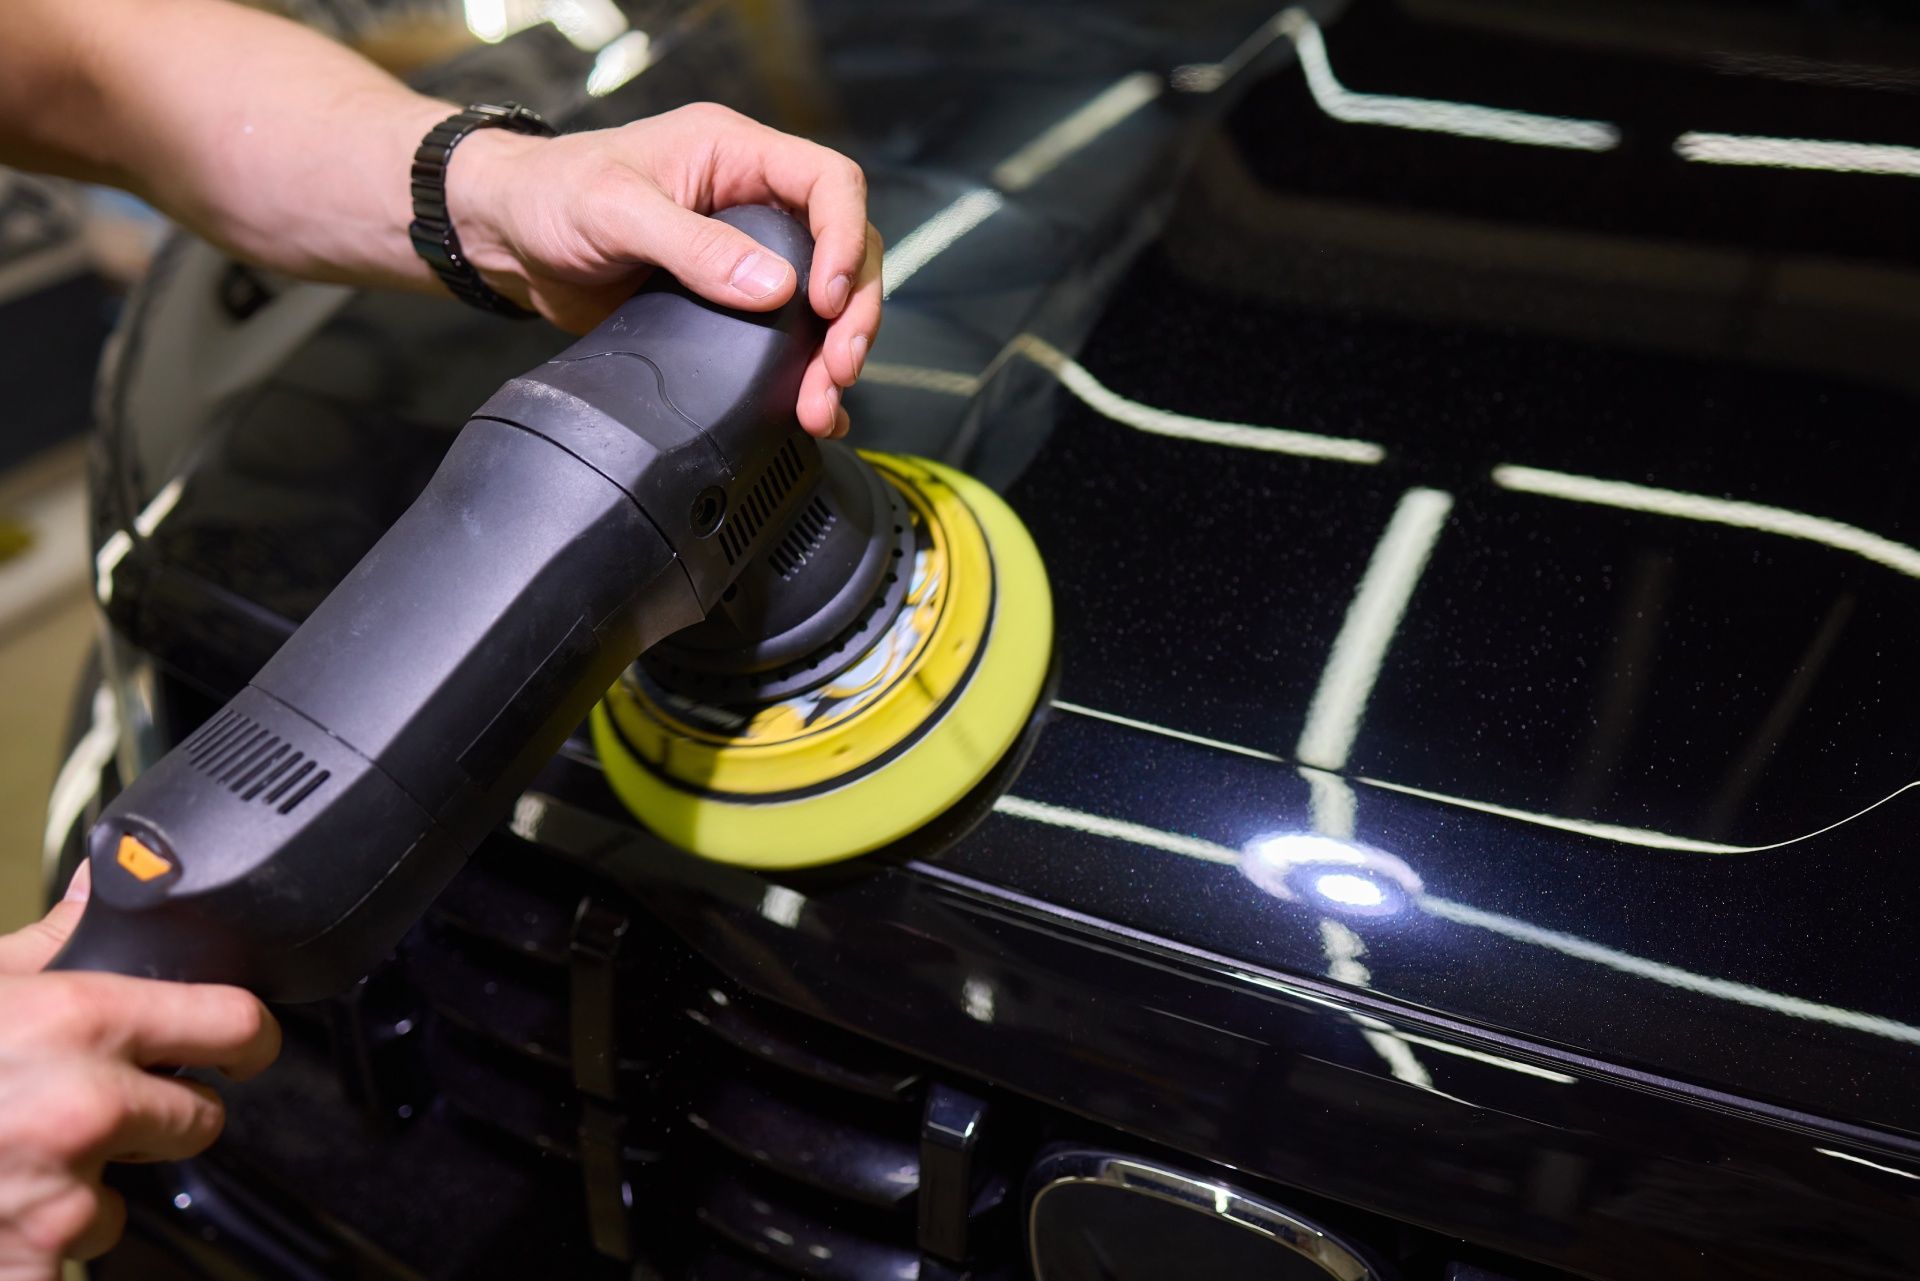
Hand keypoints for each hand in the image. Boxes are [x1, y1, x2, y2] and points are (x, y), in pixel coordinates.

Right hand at [0, 865, 280, 1279]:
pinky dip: (44, 1244)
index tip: (245, 1044)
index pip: (234, 1025)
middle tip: (90, 1110)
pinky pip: (75, 1255)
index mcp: (85, 1022)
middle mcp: (88, 1107)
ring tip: (17, 1157)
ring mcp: (62, 1192)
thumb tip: (104, 880)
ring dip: (90, 1185)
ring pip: (131, 1196)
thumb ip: (59, 940)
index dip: (246, 1036)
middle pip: (200, 1119)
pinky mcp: (35, 1260)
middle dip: (158, 1117)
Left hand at [446, 102, 883, 438]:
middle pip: (844, 250)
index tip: (829, 298)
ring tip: (822, 402)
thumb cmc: (549, 196)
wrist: (506, 238)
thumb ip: (695, 247)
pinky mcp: (728, 303)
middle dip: (853, 313)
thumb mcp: (616, 210)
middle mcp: (753, 201)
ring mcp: (747, 254)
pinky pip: (786, 335)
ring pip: (825, 301)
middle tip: (840, 366)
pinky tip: (809, 409)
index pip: (831, 183)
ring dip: (832, 353)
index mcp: (736, 155)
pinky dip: (803, 374)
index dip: (846, 239)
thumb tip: (773, 287)